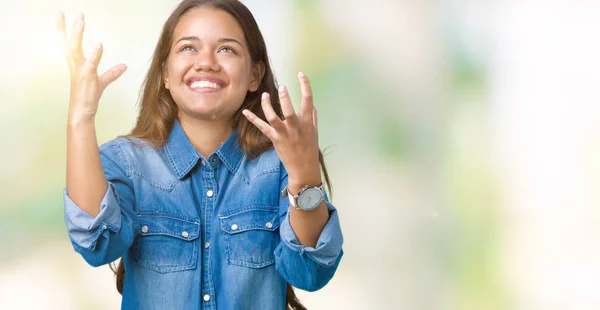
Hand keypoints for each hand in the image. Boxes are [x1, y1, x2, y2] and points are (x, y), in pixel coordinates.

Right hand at [56, 11, 126, 122]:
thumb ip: (112, 73)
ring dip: (77, 34)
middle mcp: (75, 65)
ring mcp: (80, 71)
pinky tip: (99, 44)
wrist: (83, 112)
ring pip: (75, 49)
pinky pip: (91, 64)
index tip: (61, 15)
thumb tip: (123, 66)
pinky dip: (96, 54)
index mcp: (76, 64)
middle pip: (67, 42)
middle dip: (66, 27)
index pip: (67, 43)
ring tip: (80, 20)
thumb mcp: (102, 82)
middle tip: (63, 12)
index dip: (63, 29)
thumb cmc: (89, 97)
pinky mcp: (87, 78)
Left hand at [242, 72, 321, 187]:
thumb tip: (311, 104)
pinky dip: (253, 119)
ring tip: (265, 95)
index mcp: (306, 122)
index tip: (301, 74)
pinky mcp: (274, 139)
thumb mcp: (314, 132)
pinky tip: (245, 112)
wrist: (303, 168)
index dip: (305, 85)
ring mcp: (284, 133)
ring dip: (267, 105)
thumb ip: (312, 117)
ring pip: (273, 117)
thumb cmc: (310, 148)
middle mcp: (295, 127)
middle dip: (285, 97)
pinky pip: (262, 127)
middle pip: (289, 109)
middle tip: (282, 87)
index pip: (308, 100)